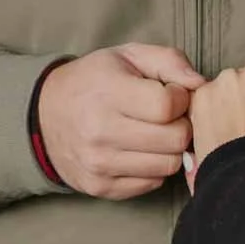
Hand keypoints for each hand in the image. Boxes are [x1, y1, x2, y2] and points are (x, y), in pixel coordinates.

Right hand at [37, 43, 205, 199]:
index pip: (168, 106)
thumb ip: (169, 61)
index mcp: (108, 92)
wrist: (44, 115)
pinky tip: (141, 151)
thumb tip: (201, 84)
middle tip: (168, 116)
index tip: (171, 94)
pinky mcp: (100, 187)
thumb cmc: (94, 81)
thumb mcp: (128, 56)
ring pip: (168, 165)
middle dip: (180, 124)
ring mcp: (99, 164)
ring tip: (155, 132)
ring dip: (170, 149)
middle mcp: (100, 132)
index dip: (181, 98)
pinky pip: (152, 183)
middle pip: (174, 139)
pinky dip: (154, 167)